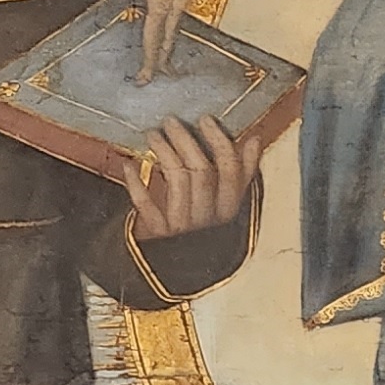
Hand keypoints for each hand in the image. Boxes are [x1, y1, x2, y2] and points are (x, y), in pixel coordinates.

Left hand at [126, 114, 260, 241]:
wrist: (177, 264)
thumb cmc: (202, 223)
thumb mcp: (226, 200)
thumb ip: (241, 172)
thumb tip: (254, 140)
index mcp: (229, 208)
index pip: (230, 170)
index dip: (219, 141)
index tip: (205, 119)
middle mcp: (210, 218)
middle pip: (202, 172)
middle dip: (185, 141)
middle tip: (170, 122)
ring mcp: (184, 226)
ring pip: (177, 181)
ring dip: (163, 153)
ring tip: (152, 135)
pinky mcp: (159, 234)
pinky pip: (147, 204)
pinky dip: (136, 183)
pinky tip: (129, 165)